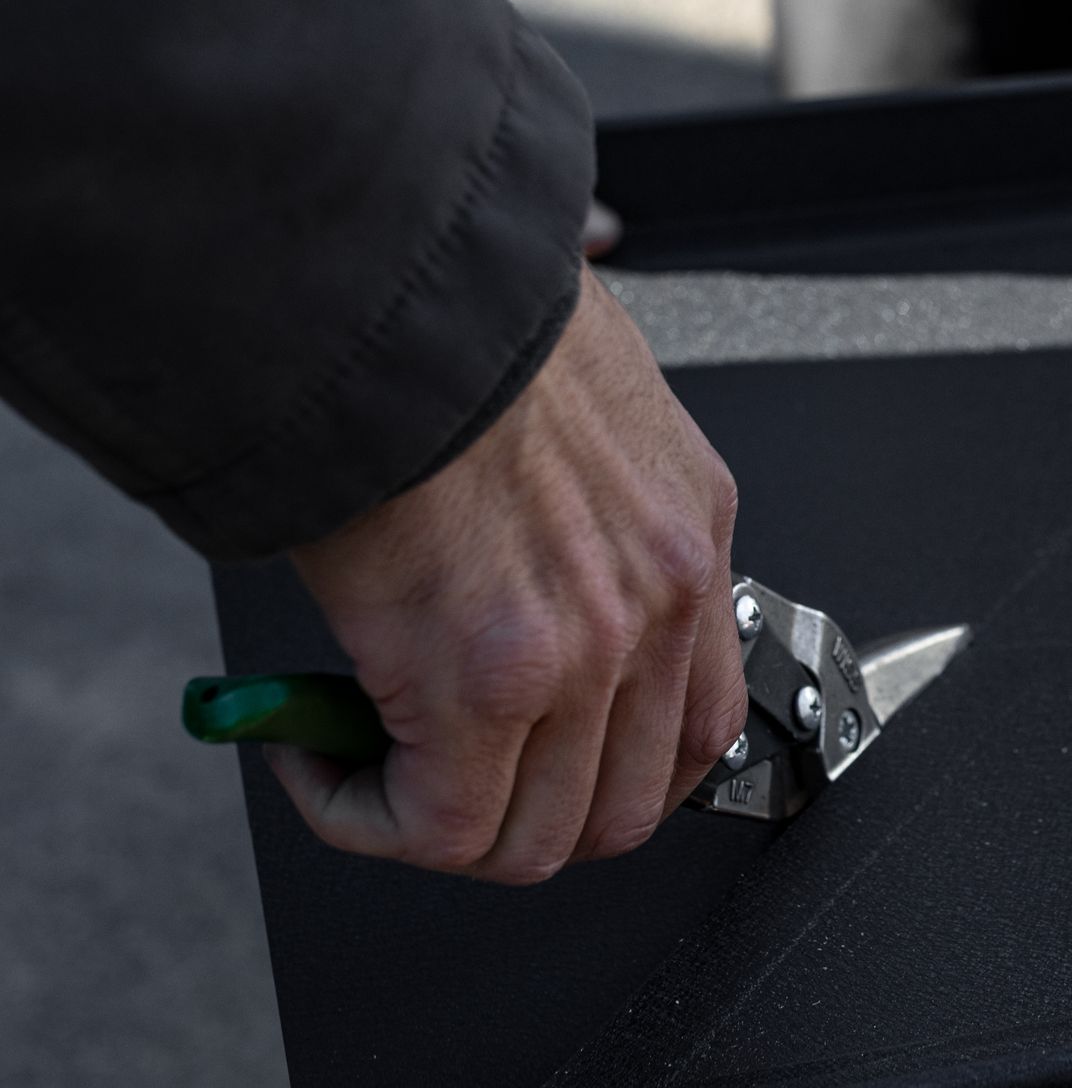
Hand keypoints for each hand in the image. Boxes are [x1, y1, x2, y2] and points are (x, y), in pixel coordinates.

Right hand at [270, 264, 747, 884]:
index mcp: (687, 533)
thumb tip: (527, 565)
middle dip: (527, 820)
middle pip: (624, 809)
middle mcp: (660, 601)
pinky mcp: (487, 678)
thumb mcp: (589, 412)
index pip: (699, 726)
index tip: (545, 769)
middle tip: (449, 785)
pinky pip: (440, 826)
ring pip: (536, 838)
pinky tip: (317, 758)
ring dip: (445, 828)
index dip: (613, 778)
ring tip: (372, 772)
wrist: (399, 289)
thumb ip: (589, 514)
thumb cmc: (467, 324)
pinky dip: (367, 816)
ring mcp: (587, 650)